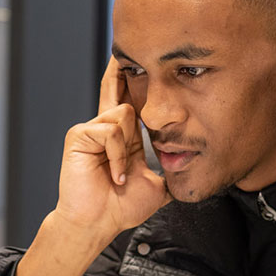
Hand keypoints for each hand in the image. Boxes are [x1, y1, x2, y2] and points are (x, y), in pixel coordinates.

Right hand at [14, 59, 170, 275]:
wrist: (98, 223)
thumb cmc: (121, 208)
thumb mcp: (157, 185)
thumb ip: (170, 170)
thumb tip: (195, 168)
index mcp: (124, 137)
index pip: (132, 100)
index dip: (137, 79)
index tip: (145, 56)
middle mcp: (107, 128)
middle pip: (118, 86)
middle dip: (124, 70)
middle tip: (125, 51)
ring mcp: (91, 130)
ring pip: (123, 113)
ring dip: (128, 148)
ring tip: (121, 175)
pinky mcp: (79, 135)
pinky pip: (110, 131)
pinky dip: (117, 156)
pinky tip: (114, 175)